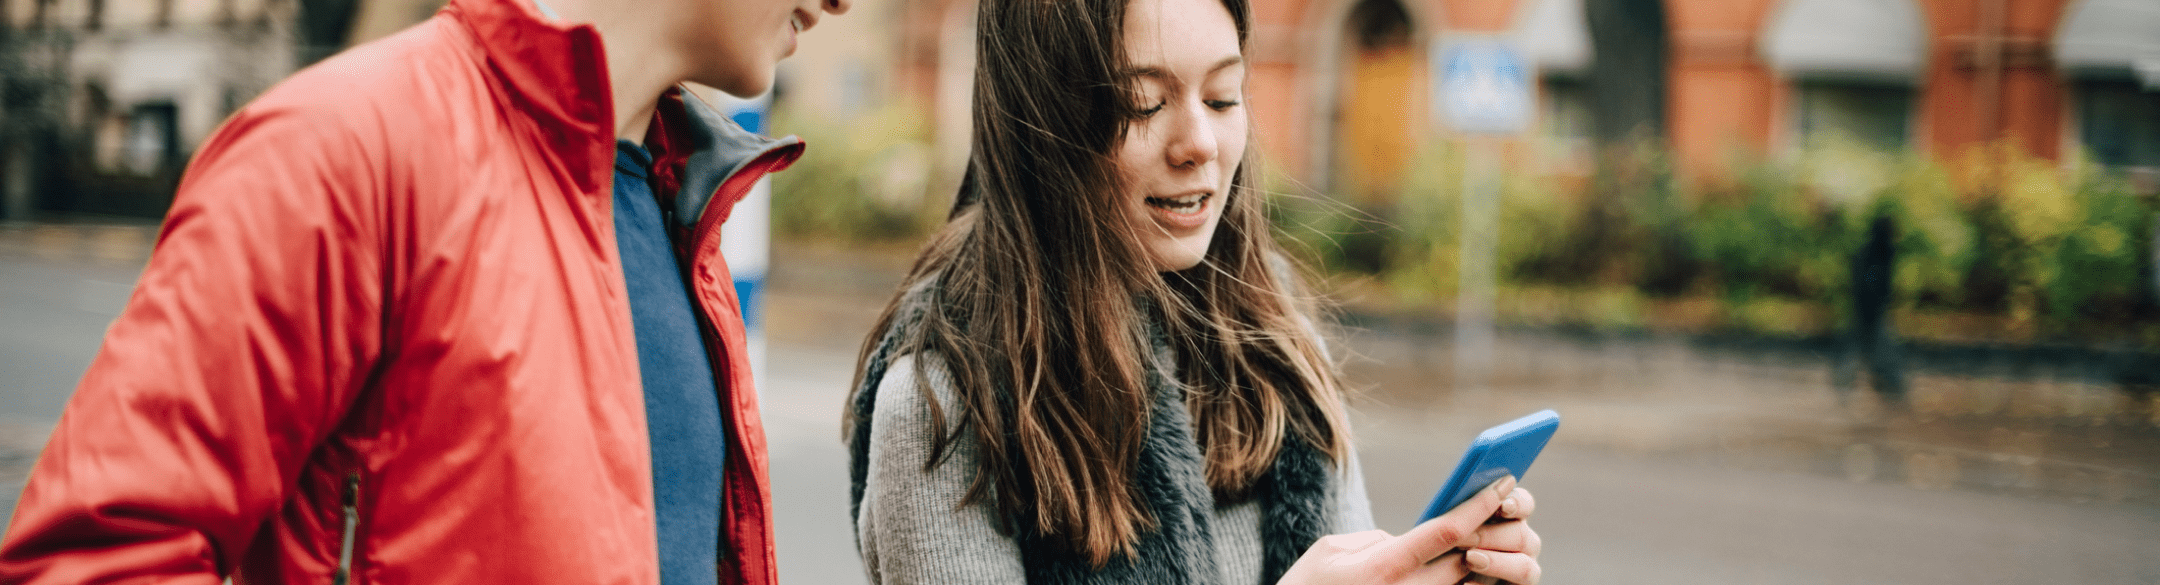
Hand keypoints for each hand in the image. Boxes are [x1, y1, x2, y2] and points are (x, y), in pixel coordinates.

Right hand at [1276, 476, 1540, 584]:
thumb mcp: (1332, 551)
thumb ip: (1375, 541)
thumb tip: (1406, 542)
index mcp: (1384, 568)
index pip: (1446, 532)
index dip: (1479, 505)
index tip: (1502, 481)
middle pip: (1469, 559)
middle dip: (1494, 530)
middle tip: (1512, 505)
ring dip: (1490, 560)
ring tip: (1500, 535)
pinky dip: (1469, 582)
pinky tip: (1473, 566)